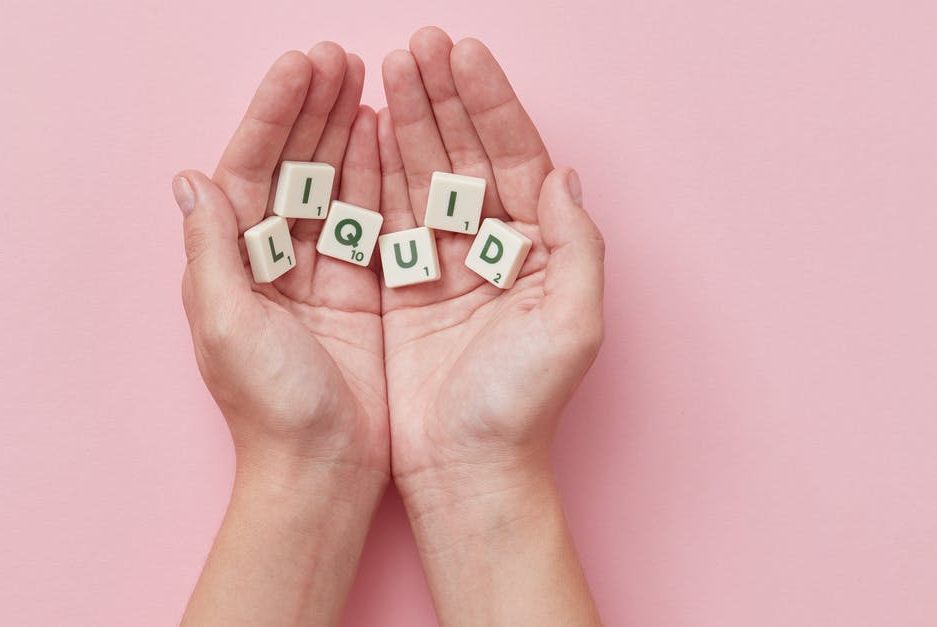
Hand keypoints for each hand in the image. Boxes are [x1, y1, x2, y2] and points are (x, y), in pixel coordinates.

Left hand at [175, 44, 387, 626]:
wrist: (325, 470)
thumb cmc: (271, 405)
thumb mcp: (229, 324)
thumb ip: (212, 250)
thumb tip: (190, 178)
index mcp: (230, 263)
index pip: (246, 168)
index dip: (272, 115)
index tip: (300, 67)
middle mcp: (270, 260)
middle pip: (289, 166)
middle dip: (311, 110)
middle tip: (339, 58)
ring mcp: (317, 272)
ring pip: (330, 183)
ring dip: (344, 131)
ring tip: (366, 79)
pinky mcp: (360, 290)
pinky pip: (367, 219)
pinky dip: (376, 177)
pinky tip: (388, 136)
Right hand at [377, 28, 603, 624]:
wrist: (463, 470)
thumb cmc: (522, 406)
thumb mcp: (572, 325)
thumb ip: (577, 244)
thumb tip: (565, 174)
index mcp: (536, 249)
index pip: (514, 155)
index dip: (489, 103)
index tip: (462, 54)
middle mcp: (490, 248)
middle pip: (464, 154)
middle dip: (440, 97)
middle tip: (414, 46)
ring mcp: (442, 264)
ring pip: (421, 176)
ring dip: (404, 122)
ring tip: (382, 69)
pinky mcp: (398, 288)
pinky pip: (384, 216)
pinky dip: (373, 173)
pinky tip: (360, 130)